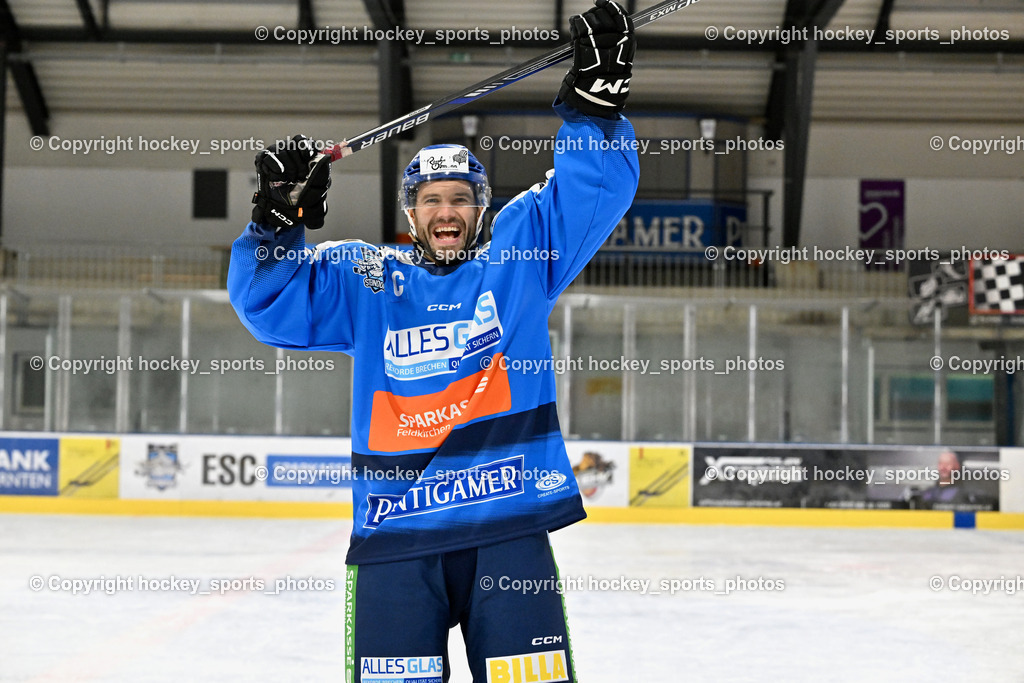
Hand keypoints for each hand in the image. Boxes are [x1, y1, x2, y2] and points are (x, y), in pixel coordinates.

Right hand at [251, 135, 331, 229]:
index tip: (308, 156)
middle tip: (299, 177)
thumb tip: (327, 156)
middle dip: (297, 164)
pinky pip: (267, 157)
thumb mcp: (319, 186)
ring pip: (280, 151)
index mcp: (302, 154)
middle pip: (291, 145)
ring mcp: (274, 155)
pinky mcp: (262, 161)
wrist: (286, 211)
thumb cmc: (305, 198)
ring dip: (287, 168)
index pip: (301, 140)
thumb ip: (323, 171)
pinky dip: (274, 167)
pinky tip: (278, 177)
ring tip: (289, 181)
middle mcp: (287, 151)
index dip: (305, 145)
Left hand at [557, 0, 634, 118]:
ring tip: (580, 26)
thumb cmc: (608, 78)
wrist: (597, 94)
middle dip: (595, 13)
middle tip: (589, 19)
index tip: (601, 2)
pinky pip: (578, 25)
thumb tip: (609, 17)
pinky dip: (575, 23)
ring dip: (584, 19)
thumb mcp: (620, 57)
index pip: (620, 15)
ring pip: (590, 18)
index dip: (610, 5)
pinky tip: (574, 26)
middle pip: (603, 14)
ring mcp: (598, 40)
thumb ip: (617, 39)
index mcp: (627, 41)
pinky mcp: (583, 44)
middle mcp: (615, 38)